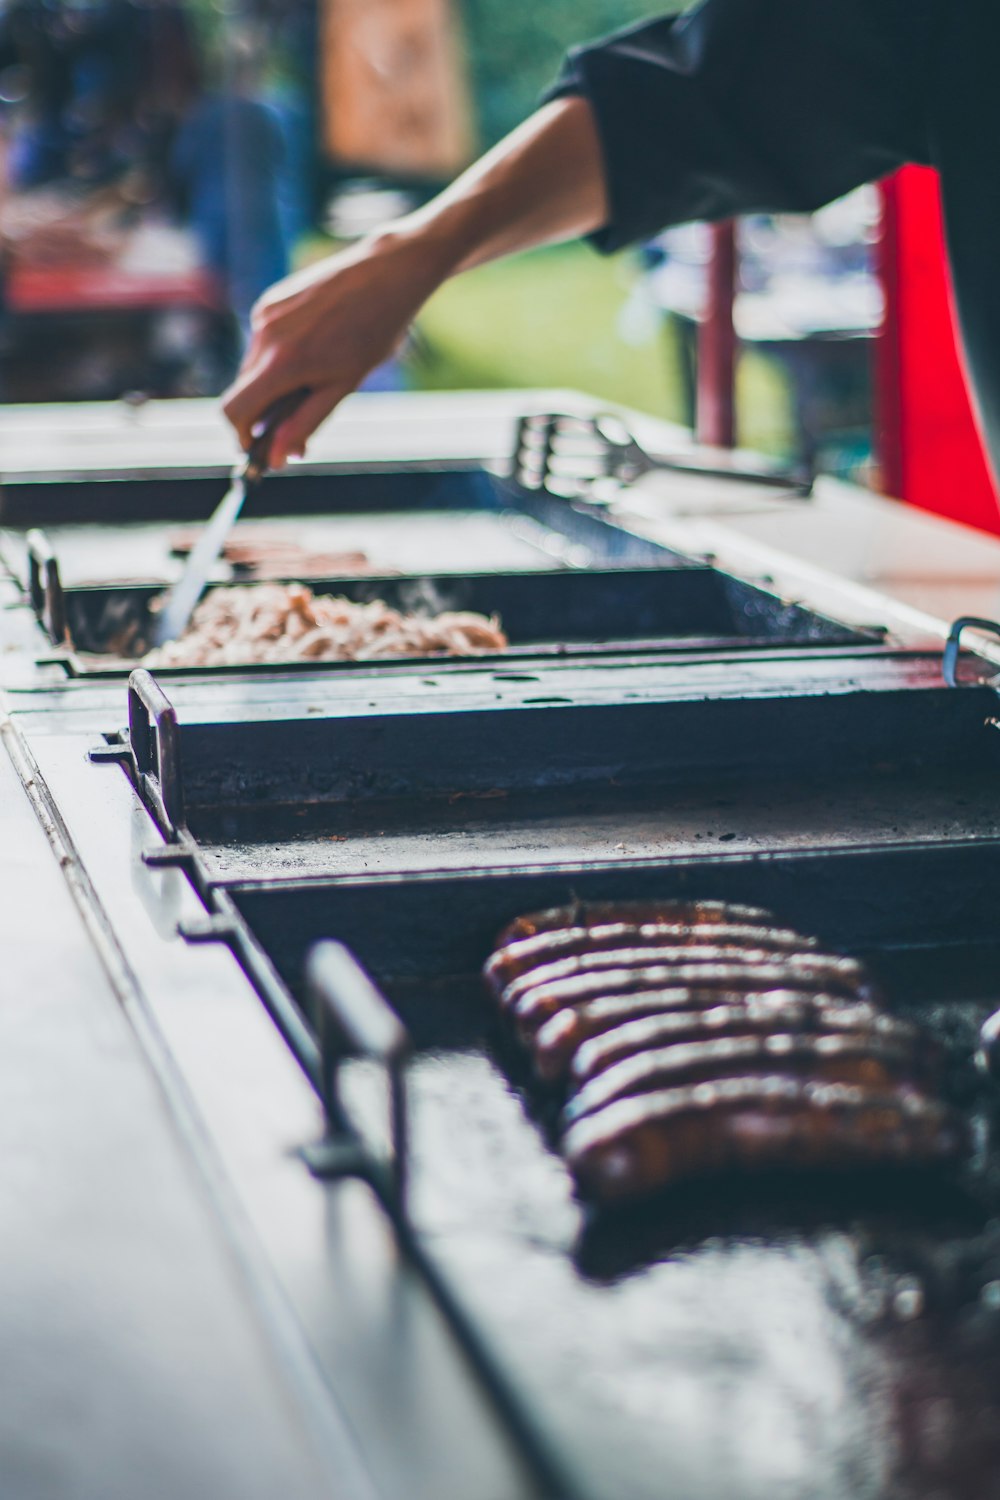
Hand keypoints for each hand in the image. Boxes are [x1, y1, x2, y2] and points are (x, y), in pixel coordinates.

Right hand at [222, 226, 451, 468]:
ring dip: (273, 383)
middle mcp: (265, 337)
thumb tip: (277, 457)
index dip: (241, 435)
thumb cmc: (373, 332)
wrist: (385, 273)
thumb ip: (305, 423)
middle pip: (243, 391)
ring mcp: (264, 314)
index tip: (258, 447)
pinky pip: (262, 342)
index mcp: (282, 363)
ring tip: (316, 374)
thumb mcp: (343, 386)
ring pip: (253, 367)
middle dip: (263, 412)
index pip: (234, 410)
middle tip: (296, 422)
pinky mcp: (270, 301)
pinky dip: (277, 356)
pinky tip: (313, 347)